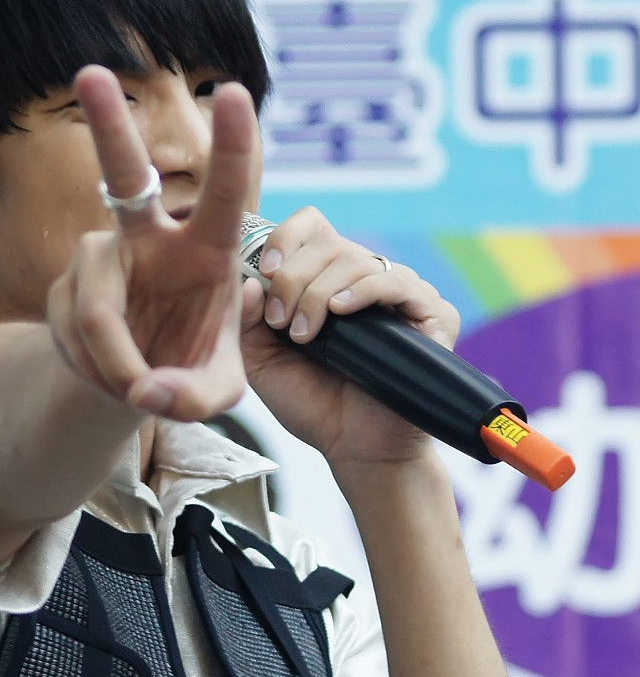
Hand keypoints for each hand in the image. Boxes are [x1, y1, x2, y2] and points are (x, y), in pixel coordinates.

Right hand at [46, 65, 257, 420]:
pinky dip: (99, 374)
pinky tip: (112, 378)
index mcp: (207, 249)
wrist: (136, 386)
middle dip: (107, 126)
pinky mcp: (63, 289)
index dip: (233, 145)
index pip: (226, 192)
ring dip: (117, 366)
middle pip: (125, 176)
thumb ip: (198, 398)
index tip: (233, 90)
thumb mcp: (215, 393)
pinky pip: (76, 338)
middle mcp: (150, 239)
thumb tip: (149, 392)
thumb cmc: (188, 369)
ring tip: (136, 391)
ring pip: (97, 312)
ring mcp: (100, 259)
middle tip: (91, 73)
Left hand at [240, 207, 460, 468]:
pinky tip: (340, 312)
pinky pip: (395, 281)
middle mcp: (366, 279)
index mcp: (328, 280)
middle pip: (327, 243)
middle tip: (281, 322)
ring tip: (304, 336)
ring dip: (318, 294)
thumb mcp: (262, 361)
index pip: (312, 227)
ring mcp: (401, 294)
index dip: (285, 239)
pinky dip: (361, 291)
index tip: (264, 271)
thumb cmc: (313, 404)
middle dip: (292, 278)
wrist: (354, 449)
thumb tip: (249, 278)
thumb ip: (246, 320)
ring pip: (355, 260)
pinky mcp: (431, 314)